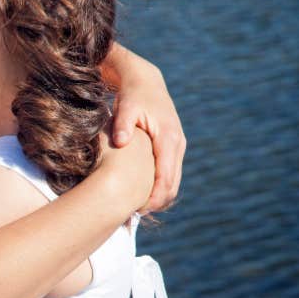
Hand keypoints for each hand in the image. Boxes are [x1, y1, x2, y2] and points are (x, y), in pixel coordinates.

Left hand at [107, 46, 185, 212]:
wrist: (145, 82)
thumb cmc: (132, 96)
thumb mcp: (124, 107)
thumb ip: (122, 125)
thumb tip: (121, 142)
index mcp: (168, 138)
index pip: (166, 176)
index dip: (155, 196)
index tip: (139, 210)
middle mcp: (177, 144)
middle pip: (173, 183)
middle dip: (157, 202)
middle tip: (135, 215)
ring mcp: (177, 146)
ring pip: (173, 180)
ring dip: (159, 197)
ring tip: (138, 209)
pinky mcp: (172, 147)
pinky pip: (169, 173)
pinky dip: (159, 186)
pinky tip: (142, 195)